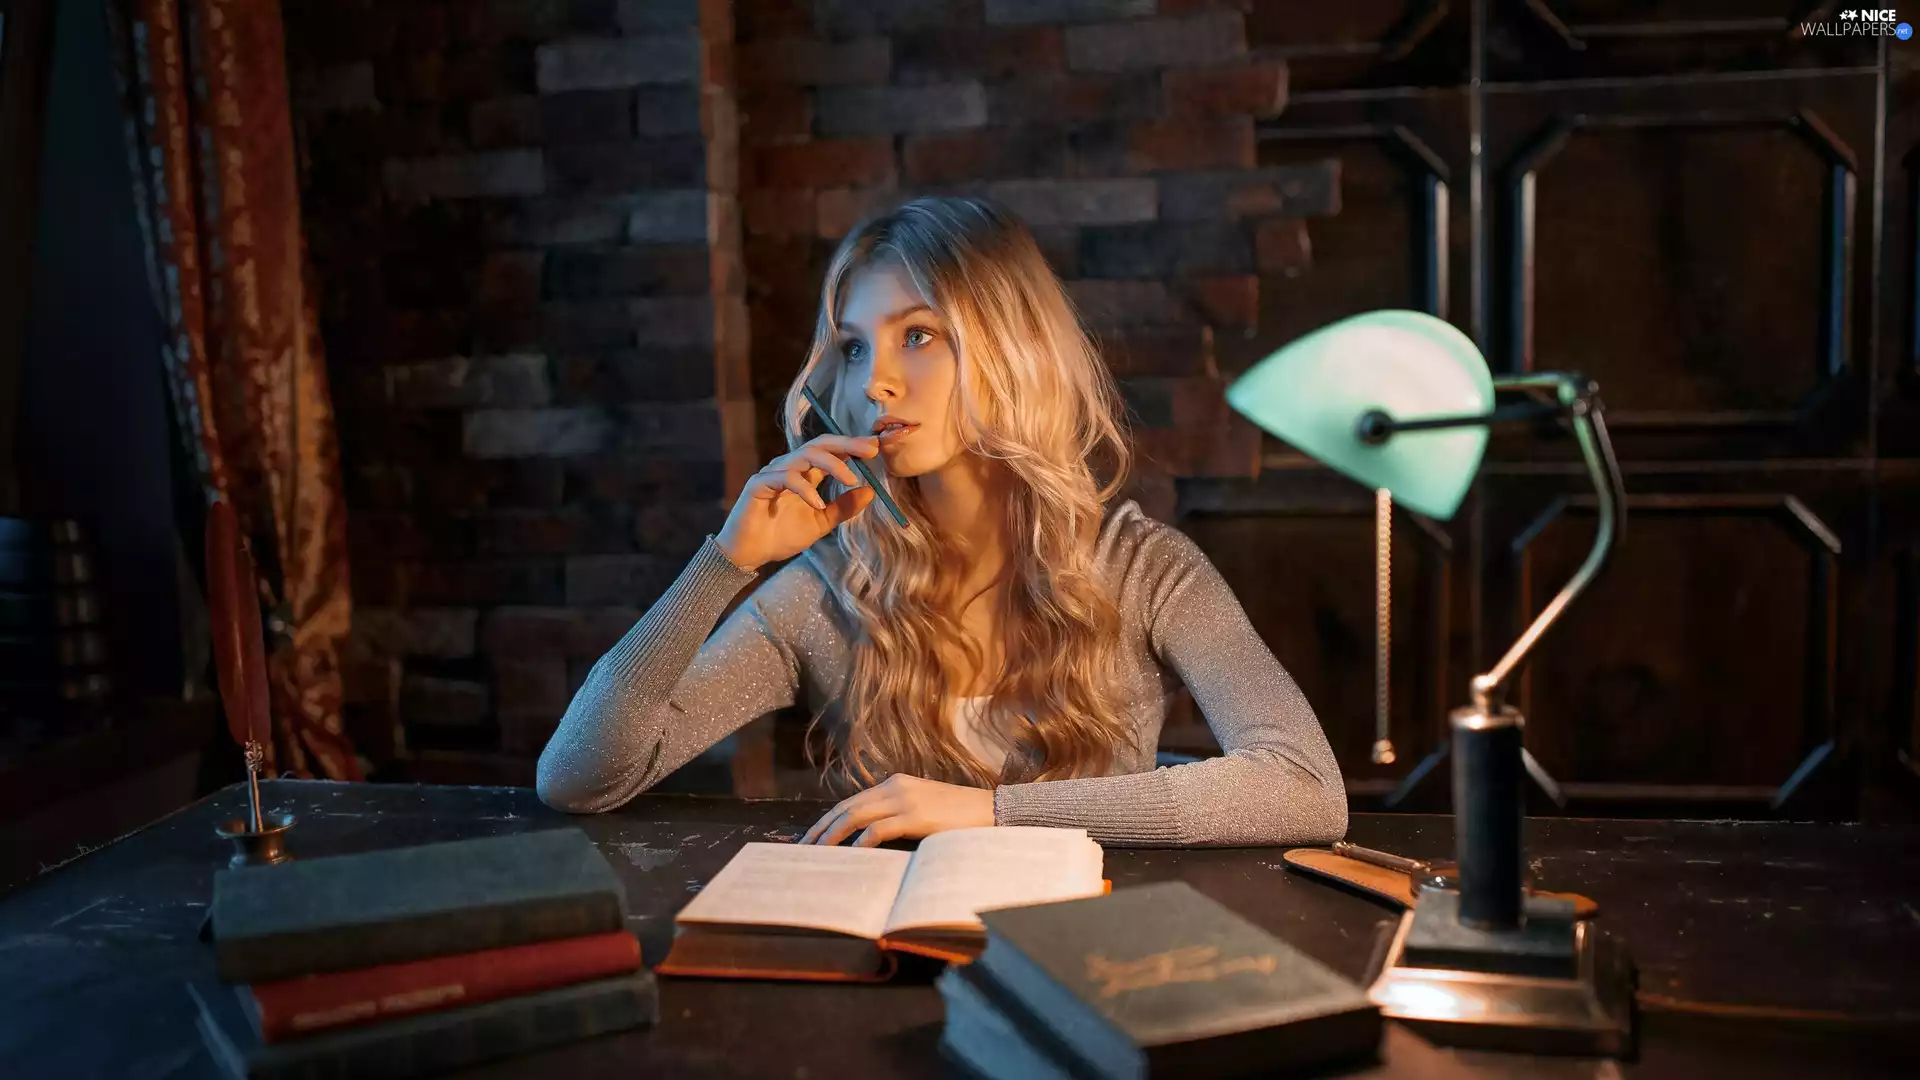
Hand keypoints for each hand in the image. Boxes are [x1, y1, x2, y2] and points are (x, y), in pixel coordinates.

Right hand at [715, 434, 880, 572]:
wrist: (750, 554)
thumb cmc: (781, 536)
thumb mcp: (821, 523)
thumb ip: (843, 508)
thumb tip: (870, 492)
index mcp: (805, 473)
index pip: (831, 451)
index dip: (852, 446)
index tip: (877, 447)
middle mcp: (790, 467)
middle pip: (820, 445)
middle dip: (847, 444)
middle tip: (871, 449)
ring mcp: (773, 473)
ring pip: (804, 456)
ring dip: (831, 465)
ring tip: (851, 479)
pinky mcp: (759, 484)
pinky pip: (785, 478)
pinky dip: (804, 488)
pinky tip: (818, 503)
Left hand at [800, 774, 995, 846]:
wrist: (992, 811)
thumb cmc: (959, 816)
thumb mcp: (923, 808)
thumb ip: (897, 815)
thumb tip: (868, 838)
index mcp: (896, 783)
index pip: (852, 801)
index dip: (828, 819)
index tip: (812, 836)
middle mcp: (895, 786)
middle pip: (846, 807)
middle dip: (822, 828)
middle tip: (803, 847)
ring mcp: (905, 800)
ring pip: (855, 816)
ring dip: (833, 835)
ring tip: (818, 853)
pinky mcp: (915, 816)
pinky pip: (878, 830)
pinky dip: (860, 842)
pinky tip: (850, 855)